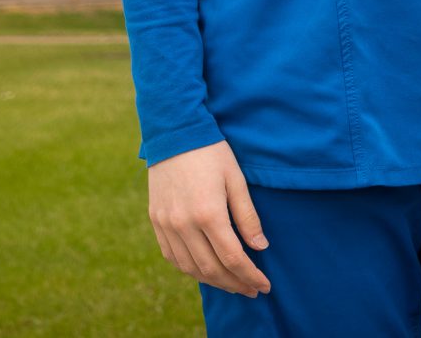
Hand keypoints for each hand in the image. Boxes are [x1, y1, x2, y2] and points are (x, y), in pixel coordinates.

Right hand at [147, 140, 272, 297]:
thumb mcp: (236, 179)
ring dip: (213, 281)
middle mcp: (184, 223)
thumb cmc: (210, 151)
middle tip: (251, 290)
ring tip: (231, 284)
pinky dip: (189, 269)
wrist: (172, 131)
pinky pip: (172, 256)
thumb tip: (261, 247)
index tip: (264, 285)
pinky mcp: (155, 220)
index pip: (233, 258)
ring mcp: (166, 224)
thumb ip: (247, 216)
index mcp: (208, 213)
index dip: (251, 276)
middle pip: (211, 269)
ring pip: (190, 267)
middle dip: (235, 284)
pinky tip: (204, 270)